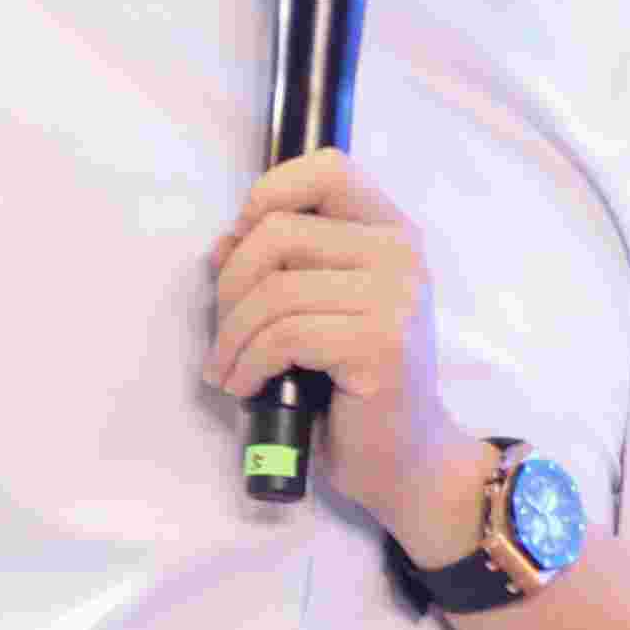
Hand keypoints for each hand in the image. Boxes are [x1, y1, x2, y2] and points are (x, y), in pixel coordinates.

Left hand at [201, 149, 460, 537]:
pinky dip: (247, 363)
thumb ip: (285, 266)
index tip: (238, 245)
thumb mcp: (320, 310)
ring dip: (231, 336)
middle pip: (279, 231)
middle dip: (230, 285)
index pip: (327, 169)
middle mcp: (402, 254)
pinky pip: (283, 336)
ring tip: (227, 369)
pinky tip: (246, 386)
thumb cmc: (355, 385)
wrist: (405, 460)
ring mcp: (396, 298)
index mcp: (393, 232)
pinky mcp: (380, 345)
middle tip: (223, 333)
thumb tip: (224, 242)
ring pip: (274, 291)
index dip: (268, 194)